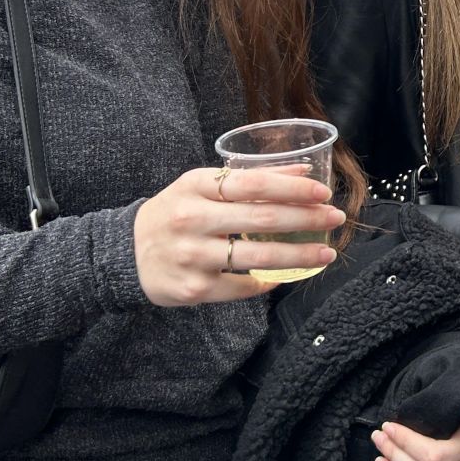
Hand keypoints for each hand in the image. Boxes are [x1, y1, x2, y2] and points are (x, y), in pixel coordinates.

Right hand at [132, 167, 343, 306]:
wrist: (124, 254)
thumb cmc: (174, 213)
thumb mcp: (201, 187)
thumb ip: (249, 178)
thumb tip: (303, 171)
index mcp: (195, 186)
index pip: (253, 183)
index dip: (292, 188)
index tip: (323, 192)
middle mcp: (192, 219)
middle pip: (261, 219)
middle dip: (306, 219)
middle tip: (335, 219)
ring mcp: (192, 256)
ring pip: (257, 257)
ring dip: (298, 256)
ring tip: (325, 253)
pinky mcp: (194, 289)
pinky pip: (242, 287)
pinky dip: (267, 281)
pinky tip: (284, 276)